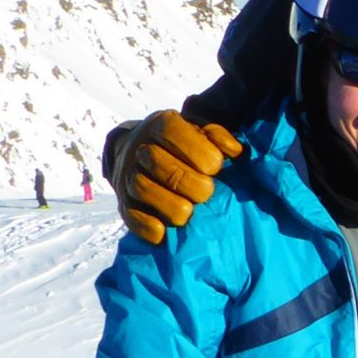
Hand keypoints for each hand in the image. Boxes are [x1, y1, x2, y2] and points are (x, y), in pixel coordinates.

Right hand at [113, 110, 243, 245]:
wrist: (140, 154)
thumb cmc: (183, 146)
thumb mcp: (201, 133)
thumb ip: (218, 137)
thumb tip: (235, 151)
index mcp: (161, 125)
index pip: (173, 132)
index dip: (199, 152)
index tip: (216, 167)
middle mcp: (140, 148)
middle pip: (159, 164)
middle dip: (190, 183)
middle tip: (207, 193)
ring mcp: (127, 176)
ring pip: (142, 188)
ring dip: (171, 206)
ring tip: (190, 213)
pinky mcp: (123, 203)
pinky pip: (131, 216)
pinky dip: (149, 227)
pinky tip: (167, 232)